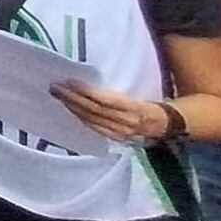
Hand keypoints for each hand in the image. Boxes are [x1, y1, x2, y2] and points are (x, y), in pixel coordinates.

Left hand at [51, 84, 170, 142]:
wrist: (165, 124)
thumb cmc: (148, 103)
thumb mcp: (138, 93)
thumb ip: (115, 94)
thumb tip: (88, 83)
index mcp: (134, 108)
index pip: (105, 100)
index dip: (86, 92)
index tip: (70, 82)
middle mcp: (126, 122)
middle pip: (94, 111)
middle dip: (73, 99)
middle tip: (55, 88)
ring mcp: (121, 132)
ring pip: (92, 120)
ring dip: (73, 108)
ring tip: (59, 96)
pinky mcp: (117, 138)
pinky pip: (95, 128)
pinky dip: (81, 119)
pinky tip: (71, 110)